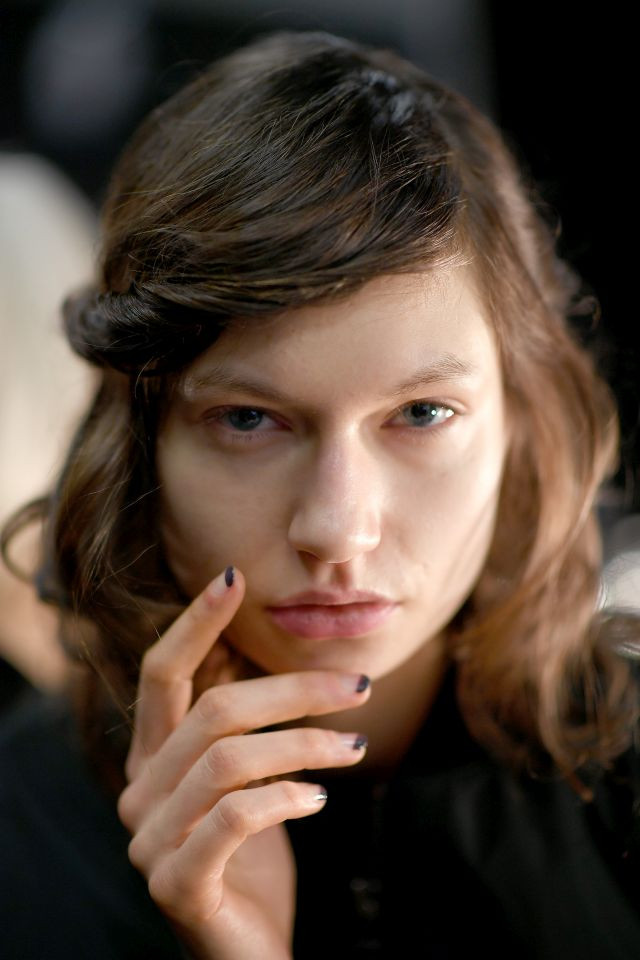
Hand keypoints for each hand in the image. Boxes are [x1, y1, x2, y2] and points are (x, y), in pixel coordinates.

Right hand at [117, 566, 370, 958]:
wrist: (250, 949)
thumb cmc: (253, 852)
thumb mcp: (244, 777)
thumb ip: (233, 723)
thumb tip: (249, 648)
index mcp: (154, 758)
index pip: (161, 674)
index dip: (194, 623)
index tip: (233, 577)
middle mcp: (141, 792)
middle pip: (215, 710)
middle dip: (295, 687)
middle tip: (358, 683)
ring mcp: (151, 842)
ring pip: (229, 759)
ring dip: (306, 743)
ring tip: (356, 744)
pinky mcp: (177, 884)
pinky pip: (233, 818)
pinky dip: (285, 797)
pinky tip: (320, 799)